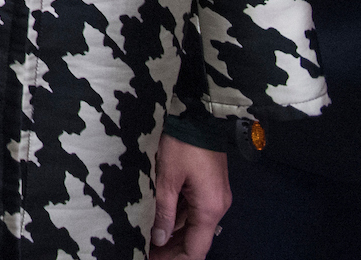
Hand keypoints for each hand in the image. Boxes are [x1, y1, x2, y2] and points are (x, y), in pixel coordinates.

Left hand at [149, 135, 227, 259]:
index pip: (196, 249)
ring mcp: (212, 195)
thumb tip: (158, 238)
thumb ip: (163, 210)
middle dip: (170, 249)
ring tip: (145, 239)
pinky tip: (155, 221)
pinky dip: (174, 218)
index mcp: (210, 209)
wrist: (198, 114)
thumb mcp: (167, 178)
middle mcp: (216, 206)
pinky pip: (190, 209)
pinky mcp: (206, 185)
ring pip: (190, 224)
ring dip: (170, 234)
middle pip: (194, 239)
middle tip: (144, 251)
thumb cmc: (182, 143)